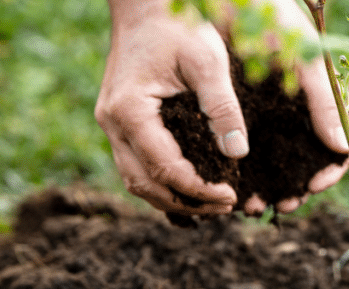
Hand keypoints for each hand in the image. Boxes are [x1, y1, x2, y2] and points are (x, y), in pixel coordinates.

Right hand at [96, 0, 243, 215]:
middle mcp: (112, 122)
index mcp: (129, 111)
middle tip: (226, 207)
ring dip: (173, 199)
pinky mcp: (120, 121)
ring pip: (137, 180)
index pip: (166, 169)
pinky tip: (193, 189)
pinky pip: (137, 165)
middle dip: (187, 203)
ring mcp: (111, 124)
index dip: (200, 190)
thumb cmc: (178, 25)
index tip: (232, 196)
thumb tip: (237, 153)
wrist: (146, 3)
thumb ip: (222, 107)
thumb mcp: (208, 61)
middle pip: (145, 185)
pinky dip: (163, 184)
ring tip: (213, 204)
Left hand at [243, 0, 348, 214]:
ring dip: (268, 185)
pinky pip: (244, 150)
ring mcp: (267, 112)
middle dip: (295, 186)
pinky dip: (243, 171)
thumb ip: (324, 98)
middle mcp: (293, 109)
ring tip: (255, 203)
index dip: (328, 170)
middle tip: (284, 204)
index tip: (314, 184)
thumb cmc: (269, 15)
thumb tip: (340, 148)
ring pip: (273, 161)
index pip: (333, 145)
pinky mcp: (239, 111)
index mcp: (315, 98)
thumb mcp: (302, 55)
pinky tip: (235, 186)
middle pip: (302, 160)